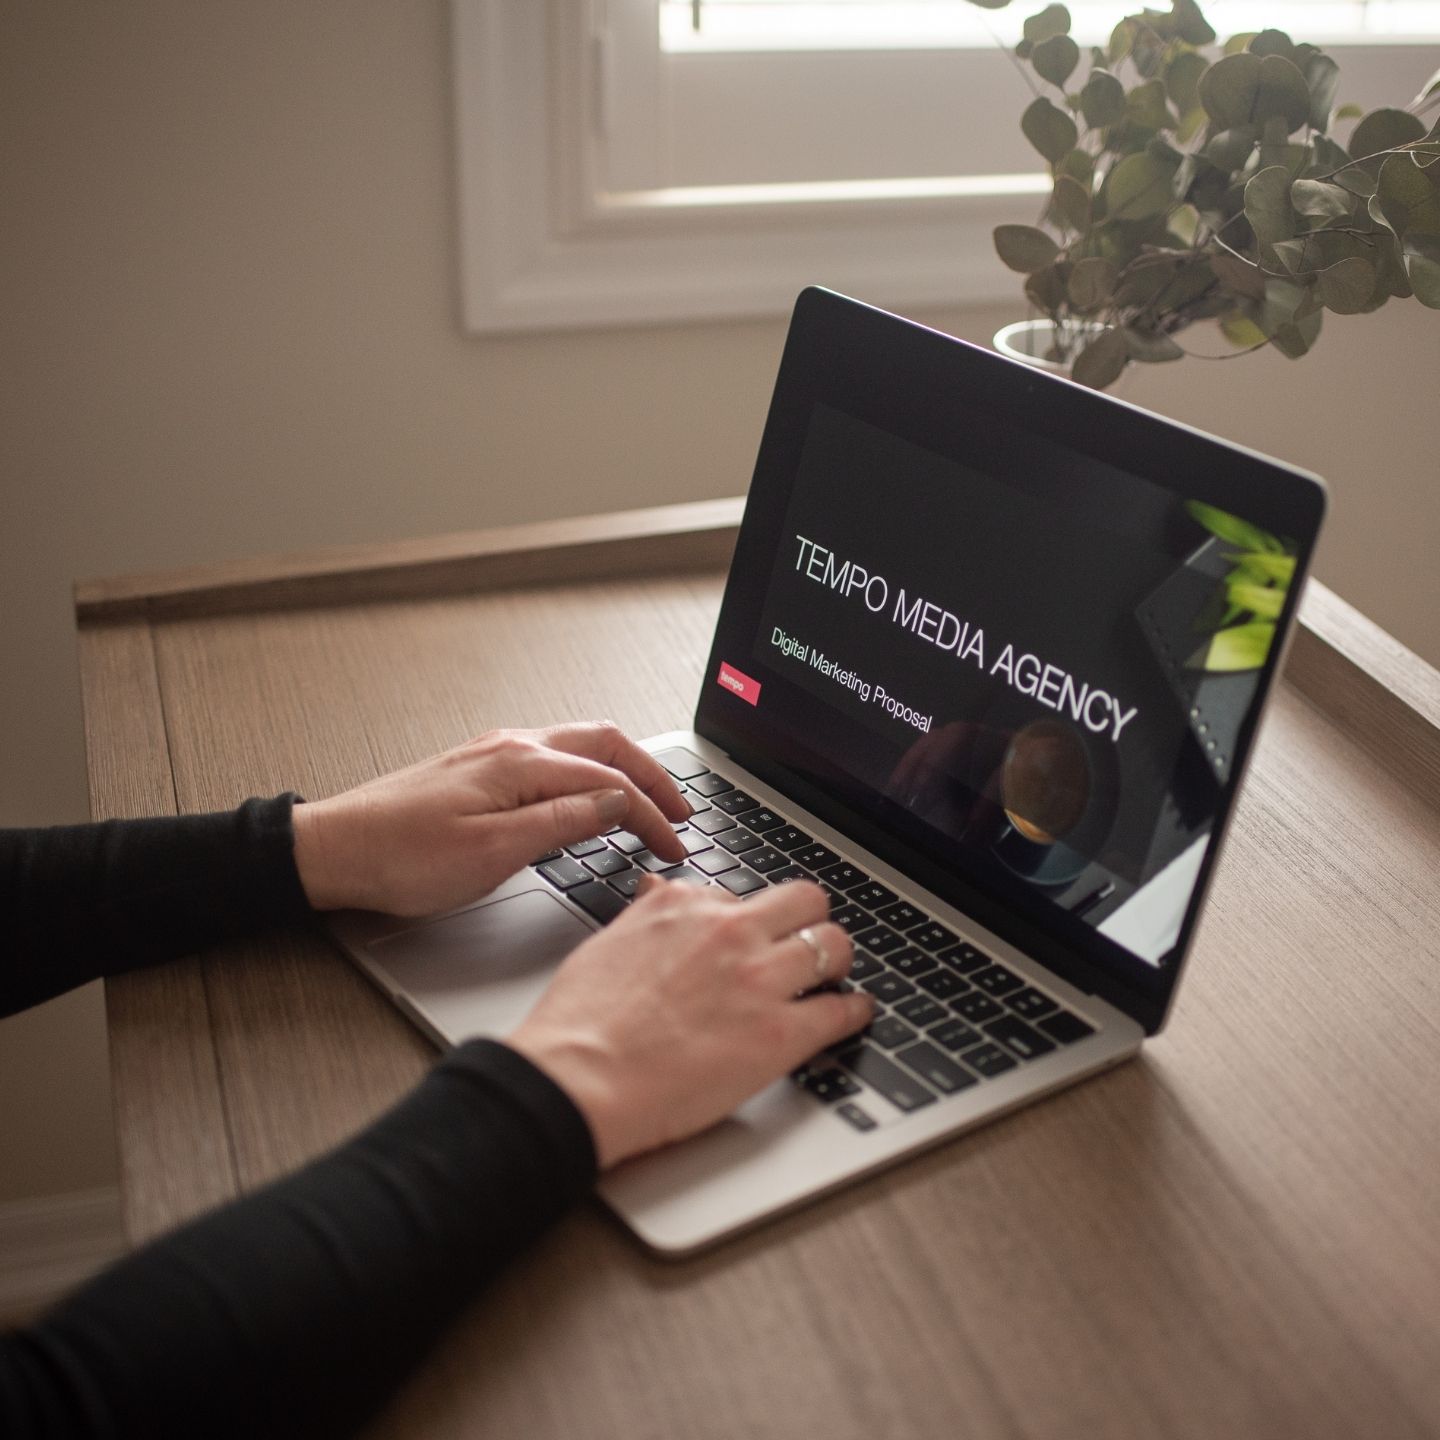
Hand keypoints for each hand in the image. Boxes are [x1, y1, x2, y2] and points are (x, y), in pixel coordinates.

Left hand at [292, 722, 689, 915]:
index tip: (675, 845)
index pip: (611, 785)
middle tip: (681, 810)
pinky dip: (589, 774)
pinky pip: (553, 759)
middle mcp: (512, 747)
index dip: (652, 816)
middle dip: (652, 775)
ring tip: (648, 802)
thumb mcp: (492, 853)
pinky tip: (589, 800)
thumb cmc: (401, 857)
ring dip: (621, 771)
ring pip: (579, 747)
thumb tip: (615, 806)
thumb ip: (561, 824)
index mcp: (521, 765)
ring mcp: (494, 754)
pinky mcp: (479, 770)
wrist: (334, 850)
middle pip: (605, 745)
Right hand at [507, 876, 872, 1167]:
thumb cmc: (580, 1023)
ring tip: (834, 977)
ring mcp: (759, 980)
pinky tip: (853, 1013)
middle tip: (807, 944)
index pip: (742, 896)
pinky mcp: (780, 1033)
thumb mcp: (608, 943)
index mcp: (684, 906)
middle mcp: (728, 932)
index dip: (750, 922)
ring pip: (834, 945)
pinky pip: (842, 1010)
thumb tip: (655, 889)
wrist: (578, 1079)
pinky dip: (854, 1011)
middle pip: (805, 900)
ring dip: (836, 961)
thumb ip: (644, 915)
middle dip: (809, 921)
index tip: (753, 939)